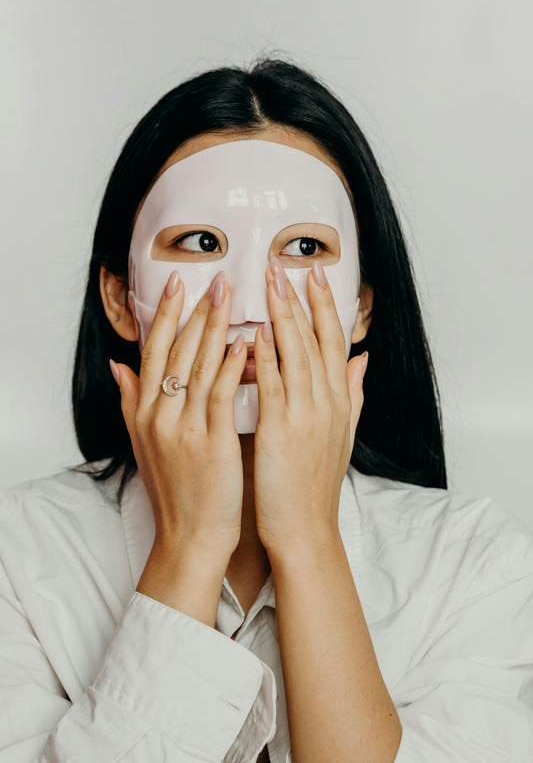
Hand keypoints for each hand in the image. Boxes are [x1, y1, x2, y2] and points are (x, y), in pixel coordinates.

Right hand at [111, 270, 246, 558]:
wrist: (189, 536)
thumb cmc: (175, 490)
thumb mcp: (143, 445)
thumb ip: (130, 402)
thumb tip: (117, 367)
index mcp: (146, 412)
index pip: (155, 352)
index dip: (167, 316)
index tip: (178, 284)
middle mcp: (160, 415)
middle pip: (176, 351)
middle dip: (195, 311)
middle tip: (215, 277)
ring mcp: (183, 428)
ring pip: (197, 366)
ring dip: (214, 328)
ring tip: (229, 296)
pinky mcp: (210, 442)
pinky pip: (219, 396)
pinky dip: (229, 367)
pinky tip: (243, 343)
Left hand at [253, 258, 366, 558]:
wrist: (306, 529)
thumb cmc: (315, 483)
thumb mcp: (342, 434)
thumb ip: (352, 392)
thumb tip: (361, 358)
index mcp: (339, 401)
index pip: (333, 341)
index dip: (323, 305)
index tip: (313, 273)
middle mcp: (328, 402)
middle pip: (316, 338)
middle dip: (300, 298)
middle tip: (284, 262)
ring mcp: (307, 415)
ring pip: (296, 353)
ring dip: (283, 314)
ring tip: (269, 281)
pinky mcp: (281, 430)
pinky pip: (274, 385)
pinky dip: (267, 356)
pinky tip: (257, 331)